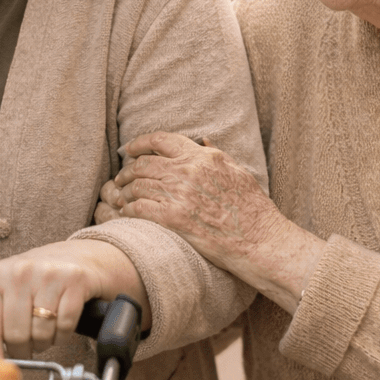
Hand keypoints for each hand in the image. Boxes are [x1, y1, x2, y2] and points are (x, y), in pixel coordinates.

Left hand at [0, 239, 149, 358]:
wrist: (76, 257)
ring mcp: (47, 274)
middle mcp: (18, 271)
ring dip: (44, 342)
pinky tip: (60, 324)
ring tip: (44, 331)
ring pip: (40, 332)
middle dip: (22, 349)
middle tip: (27, 345)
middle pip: (15, 335)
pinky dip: (63, 334)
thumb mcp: (4, 294)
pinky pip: (65, 325)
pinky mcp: (74, 280)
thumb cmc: (35, 279)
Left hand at [104, 132, 323, 309]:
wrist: (259, 239)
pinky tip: (127, 213)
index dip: (139, 143)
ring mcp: (180, 194)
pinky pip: (140, 209)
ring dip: (126, 192)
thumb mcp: (238, 172)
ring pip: (138, 186)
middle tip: (120, 179)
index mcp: (202, 157)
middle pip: (143, 163)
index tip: (130, 149)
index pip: (161, 140)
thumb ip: (217, 155)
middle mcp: (188, 171)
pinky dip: (129, 210)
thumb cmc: (253, 209)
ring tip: (123, 198)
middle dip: (127, 170)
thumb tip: (202, 142)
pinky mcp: (174, 219)